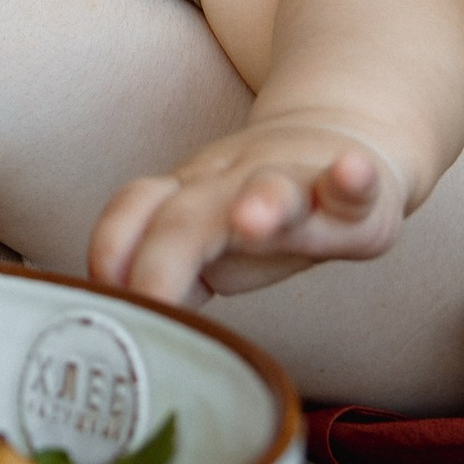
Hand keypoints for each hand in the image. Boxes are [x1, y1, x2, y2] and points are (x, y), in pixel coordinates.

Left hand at [90, 113, 408, 307]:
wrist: (344, 146)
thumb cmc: (260, 208)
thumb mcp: (202, 230)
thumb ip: (165, 266)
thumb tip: (122, 318)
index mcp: (192, 201)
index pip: (139, 208)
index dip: (113, 241)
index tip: (102, 286)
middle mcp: (237, 189)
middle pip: (194, 215)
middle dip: (167, 254)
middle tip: (147, 295)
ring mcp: (299, 190)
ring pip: (275, 191)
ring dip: (261, 204)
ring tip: (252, 219)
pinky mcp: (361, 204)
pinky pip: (357, 190)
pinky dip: (354, 179)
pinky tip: (353, 171)